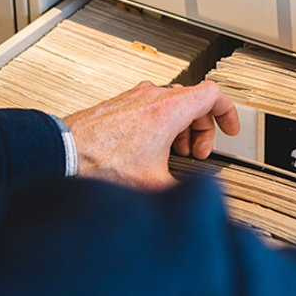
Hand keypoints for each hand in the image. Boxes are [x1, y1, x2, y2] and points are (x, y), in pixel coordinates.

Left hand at [63, 80, 239, 190]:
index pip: (213, 93)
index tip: (230, 129)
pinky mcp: (121, 103)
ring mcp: (135, 97)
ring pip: (173, 103)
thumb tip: (196, 202)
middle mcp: (152, 96)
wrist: (65, 152)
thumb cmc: (99, 162)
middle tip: (198, 152)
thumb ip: (182, 191)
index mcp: (167, 109)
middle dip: (203, 128)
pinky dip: (162, 124)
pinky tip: (152, 150)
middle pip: (194, 100)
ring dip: (182, 127)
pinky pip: (153, 106)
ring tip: (176, 153)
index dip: (228, 112)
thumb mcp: (152, 184)